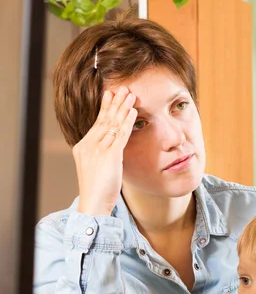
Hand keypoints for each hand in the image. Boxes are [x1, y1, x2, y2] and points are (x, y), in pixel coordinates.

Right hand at [73, 86, 136, 215]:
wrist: (93, 205)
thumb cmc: (98, 191)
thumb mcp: (98, 169)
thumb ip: (104, 156)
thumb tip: (115, 147)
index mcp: (83, 147)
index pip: (96, 123)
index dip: (105, 108)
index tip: (110, 94)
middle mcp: (88, 146)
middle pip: (104, 119)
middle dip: (114, 103)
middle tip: (122, 88)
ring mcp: (98, 150)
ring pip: (112, 124)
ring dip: (123, 108)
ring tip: (130, 94)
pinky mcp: (109, 157)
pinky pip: (120, 135)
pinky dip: (128, 122)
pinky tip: (133, 112)